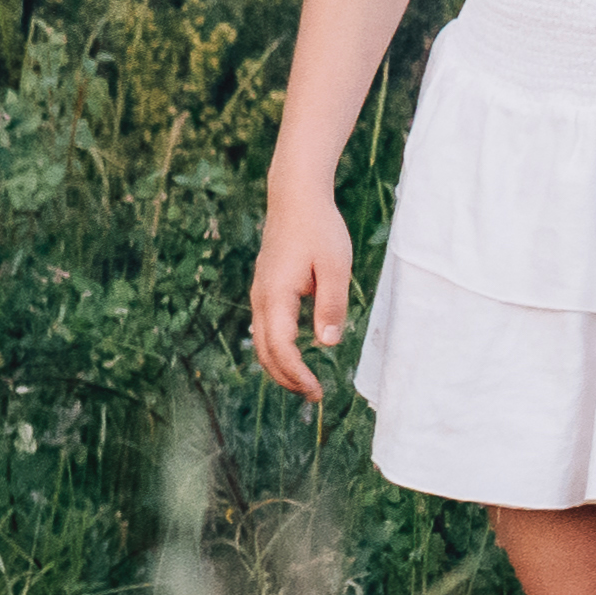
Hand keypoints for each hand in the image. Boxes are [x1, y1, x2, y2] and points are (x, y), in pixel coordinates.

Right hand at [247, 178, 356, 398]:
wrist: (296, 199)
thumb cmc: (320, 230)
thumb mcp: (334, 267)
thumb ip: (331, 304)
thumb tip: (328, 344)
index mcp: (276, 296)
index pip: (281, 349)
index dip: (297, 374)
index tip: (317, 392)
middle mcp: (261, 299)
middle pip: (265, 352)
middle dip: (287, 378)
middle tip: (314, 395)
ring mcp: (260, 294)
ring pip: (262, 342)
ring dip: (281, 366)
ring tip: (306, 382)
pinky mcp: (266, 289)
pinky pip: (266, 328)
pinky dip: (278, 349)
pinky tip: (297, 355)